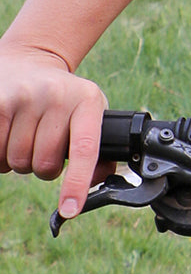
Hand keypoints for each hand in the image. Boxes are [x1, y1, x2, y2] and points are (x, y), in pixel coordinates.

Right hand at [0, 43, 108, 219]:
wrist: (30, 64)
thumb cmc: (65, 99)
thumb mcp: (89, 113)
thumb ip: (99, 149)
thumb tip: (99, 182)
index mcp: (88, 100)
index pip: (86, 148)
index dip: (77, 183)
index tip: (70, 209)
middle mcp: (58, 96)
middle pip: (44, 163)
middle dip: (42, 166)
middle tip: (43, 145)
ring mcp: (26, 98)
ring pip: (15, 162)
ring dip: (17, 160)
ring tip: (25, 136)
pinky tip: (7, 135)